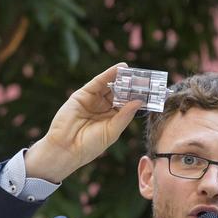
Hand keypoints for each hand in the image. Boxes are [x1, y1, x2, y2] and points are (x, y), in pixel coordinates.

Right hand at [25, 62, 142, 182]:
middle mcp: (103, 108)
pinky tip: (120, 68)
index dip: (138, 97)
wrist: (66, 149)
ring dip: (122, 77)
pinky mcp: (82, 95)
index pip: (127, 104)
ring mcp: (93, 100)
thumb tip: (139, 101)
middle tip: (146, 78)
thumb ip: (124, 115)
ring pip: (110, 85)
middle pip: (119, 93)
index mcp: (112, 119)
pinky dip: (108, 74)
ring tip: (135, 71)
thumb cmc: (89, 146)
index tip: (151, 91)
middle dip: (131, 85)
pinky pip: (98, 82)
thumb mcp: (112, 131)